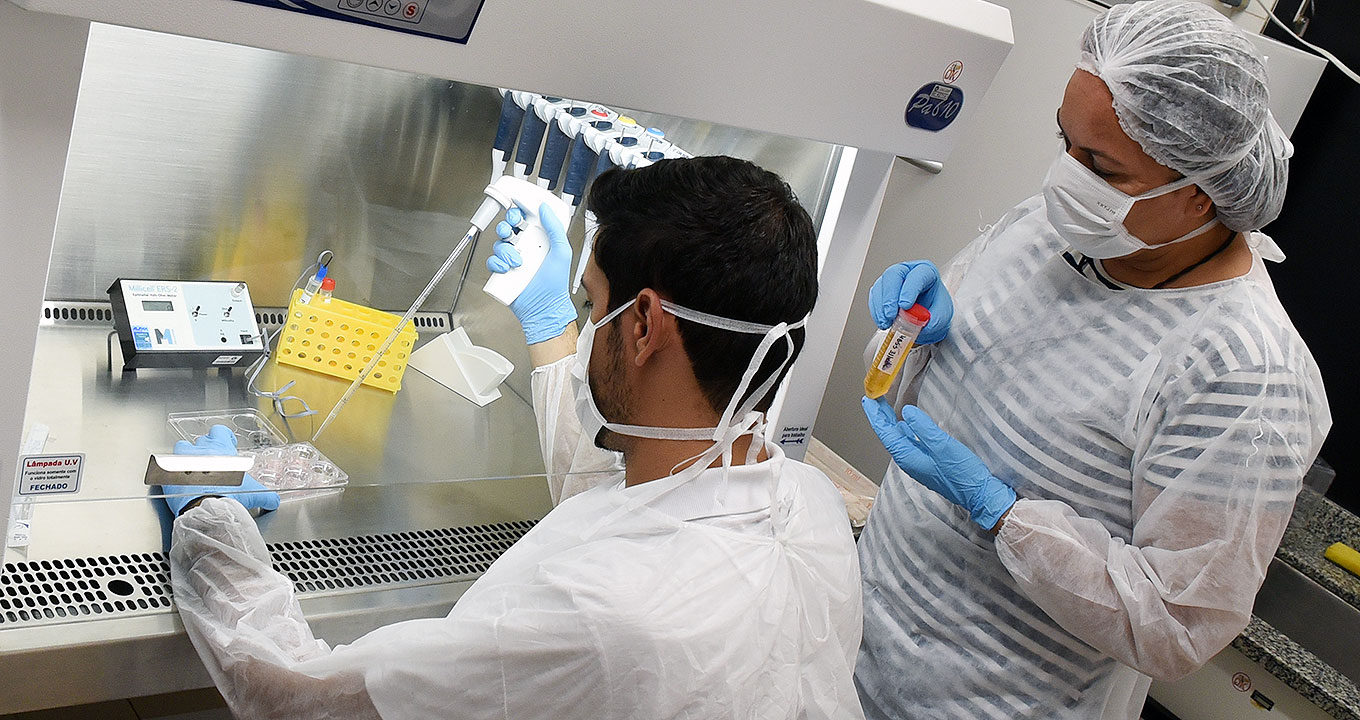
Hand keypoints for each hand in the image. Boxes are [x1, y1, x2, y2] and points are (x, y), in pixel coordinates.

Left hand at [158, 425, 280, 515]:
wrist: (205, 507)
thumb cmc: (229, 495)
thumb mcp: (254, 494)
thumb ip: (265, 496)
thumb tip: (273, 501)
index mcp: (222, 449)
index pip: (220, 431)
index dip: (224, 437)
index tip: (227, 446)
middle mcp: (201, 450)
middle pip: (201, 439)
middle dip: (206, 448)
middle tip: (212, 461)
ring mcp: (183, 459)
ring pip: (182, 448)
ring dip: (186, 455)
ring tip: (191, 468)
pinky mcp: (169, 472)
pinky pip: (168, 466)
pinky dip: (173, 471)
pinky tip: (179, 481)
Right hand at [487, 202, 577, 343]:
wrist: (543, 309)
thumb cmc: (555, 285)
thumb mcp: (562, 252)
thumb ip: (556, 229)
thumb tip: (546, 209)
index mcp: (539, 241)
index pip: (526, 220)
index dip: (519, 212)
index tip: (516, 208)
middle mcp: (525, 249)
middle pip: (508, 229)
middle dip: (506, 227)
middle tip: (510, 232)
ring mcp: (513, 261)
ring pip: (499, 245)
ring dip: (505, 250)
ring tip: (516, 261)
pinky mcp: (503, 272)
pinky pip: (492, 262)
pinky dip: (497, 263)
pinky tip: (507, 270)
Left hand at [862, 397, 1014, 529]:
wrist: (979, 494)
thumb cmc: (962, 473)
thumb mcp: (943, 445)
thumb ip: (923, 428)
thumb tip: (906, 413)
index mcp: (908, 457)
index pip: (885, 433)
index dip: (875, 416)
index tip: (868, 400)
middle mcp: (909, 461)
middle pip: (889, 435)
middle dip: (880, 417)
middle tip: (873, 399)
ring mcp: (918, 462)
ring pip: (898, 438)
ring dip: (891, 422)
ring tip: (885, 407)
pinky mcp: (927, 462)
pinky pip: (909, 442)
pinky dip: (904, 430)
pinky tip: (906, 425)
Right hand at [868, 261, 952, 343]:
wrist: (927, 318)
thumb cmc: (935, 309)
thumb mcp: (942, 316)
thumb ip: (933, 320)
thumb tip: (920, 324)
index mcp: (926, 272)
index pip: (917, 275)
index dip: (910, 290)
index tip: (905, 306)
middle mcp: (908, 272)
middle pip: (893, 275)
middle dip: (890, 297)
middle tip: (891, 315)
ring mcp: (893, 280)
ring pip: (881, 286)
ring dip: (881, 307)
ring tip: (887, 322)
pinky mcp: (882, 290)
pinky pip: (874, 297)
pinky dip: (876, 311)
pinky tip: (882, 320)